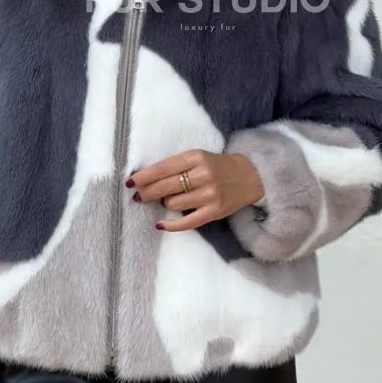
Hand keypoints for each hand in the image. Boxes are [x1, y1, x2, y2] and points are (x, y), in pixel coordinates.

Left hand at [126, 149, 264, 231]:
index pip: (163, 168)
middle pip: (165, 187)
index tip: (131, 181)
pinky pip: (186, 222)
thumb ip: (176, 166)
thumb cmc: (218, 166)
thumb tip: (146, 179)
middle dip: (147, 192)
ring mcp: (209, 195)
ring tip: (169, 199)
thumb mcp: (198, 157)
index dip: (144, 176)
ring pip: (173, 203)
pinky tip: (160, 224)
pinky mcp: (214, 212)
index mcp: (196, 157)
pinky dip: (171, 225)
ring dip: (166, 203)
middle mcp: (203, 175)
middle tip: (138, 196)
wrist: (250, 177)